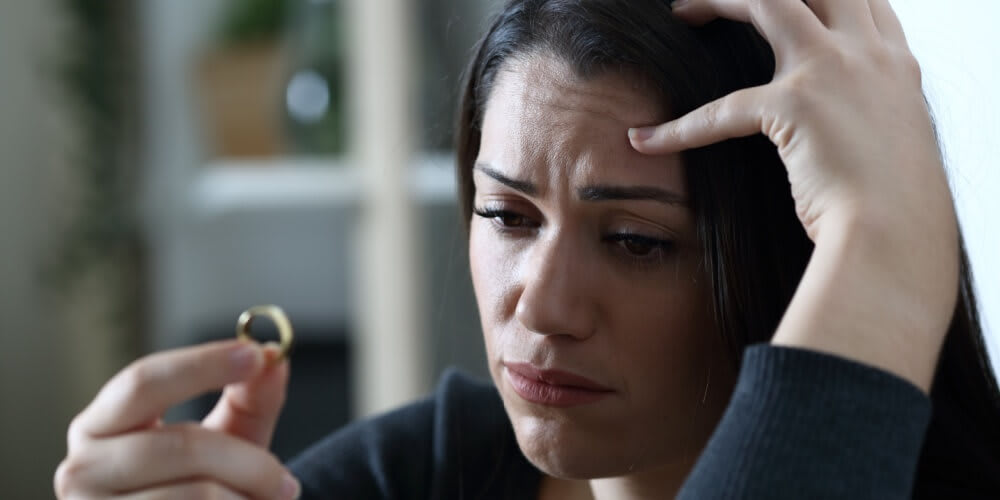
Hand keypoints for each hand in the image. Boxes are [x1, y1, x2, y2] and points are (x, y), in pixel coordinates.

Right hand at [54, 340, 300, 498]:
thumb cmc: (197, 491)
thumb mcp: (226, 439)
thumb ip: (250, 399)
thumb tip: (273, 358)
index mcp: (99, 426)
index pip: (142, 381)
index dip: (202, 365)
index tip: (254, 356)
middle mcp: (81, 470)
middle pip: (181, 445)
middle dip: (247, 460)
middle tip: (284, 478)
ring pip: (198, 493)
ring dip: (246, 499)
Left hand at [631, 0, 958, 390]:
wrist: (898, 240)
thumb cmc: (895, 214)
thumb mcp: (892, 151)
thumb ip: (866, 125)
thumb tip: (840, 138)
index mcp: (896, 66)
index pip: (862, 3)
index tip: (794, 2)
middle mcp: (871, 56)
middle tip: (722, 1)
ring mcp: (835, 71)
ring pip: (770, 1)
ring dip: (720, 1)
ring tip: (683, 11)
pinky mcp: (796, 105)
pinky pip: (721, 108)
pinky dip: (677, 127)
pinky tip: (645, 140)